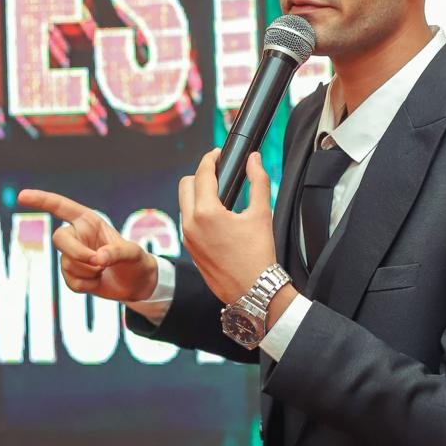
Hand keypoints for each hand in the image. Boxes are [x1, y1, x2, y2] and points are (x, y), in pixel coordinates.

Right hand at [16, 189, 157, 302]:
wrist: (136, 284)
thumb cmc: (137, 262)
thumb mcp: (134, 254)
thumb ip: (118, 252)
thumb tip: (97, 258)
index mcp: (89, 221)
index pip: (61, 207)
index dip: (41, 200)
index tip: (22, 196)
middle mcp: (78, 235)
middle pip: (59, 239)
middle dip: (77, 253)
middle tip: (99, 263)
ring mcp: (72, 255)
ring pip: (67, 263)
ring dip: (89, 271)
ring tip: (105, 270)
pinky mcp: (71, 274)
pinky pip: (70, 281)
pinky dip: (87, 285)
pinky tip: (98, 281)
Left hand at [179, 150, 279, 304]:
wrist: (253, 291)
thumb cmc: (258, 257)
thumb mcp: (261, 214)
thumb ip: (258, 181)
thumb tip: (254, 160)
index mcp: (207, 213)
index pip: (202, 174)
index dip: (210, 159)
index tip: (218, 154)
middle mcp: (191, 224)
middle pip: (186, 184)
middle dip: (200, 174)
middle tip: (218, 173)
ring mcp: (187, 238)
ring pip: (184, 203)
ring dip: (197, 193)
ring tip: (218, 194)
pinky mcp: (190, 249)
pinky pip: (187, 221)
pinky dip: (197, 212)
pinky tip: (215, 216)